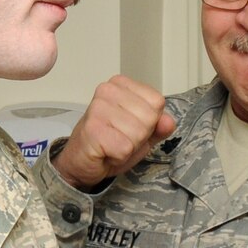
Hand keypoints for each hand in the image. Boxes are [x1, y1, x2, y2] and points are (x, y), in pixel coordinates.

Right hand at [53, 75, 176, 188]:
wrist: (79, 162)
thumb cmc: (108, 143)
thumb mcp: (141, 133)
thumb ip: (158, 126)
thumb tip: (168, 121)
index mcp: (121, 85)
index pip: (157, 102)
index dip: (149, 122)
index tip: (129, 127)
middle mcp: (107, 91)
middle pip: (149, 117)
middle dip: (139, 136)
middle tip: (119, 138)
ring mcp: (98, 109)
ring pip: (138, 133)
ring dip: (128, 147)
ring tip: (112, 144)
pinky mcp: (93, 129)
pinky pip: (125, 148)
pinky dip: (118, 157)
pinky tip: (105, 151)